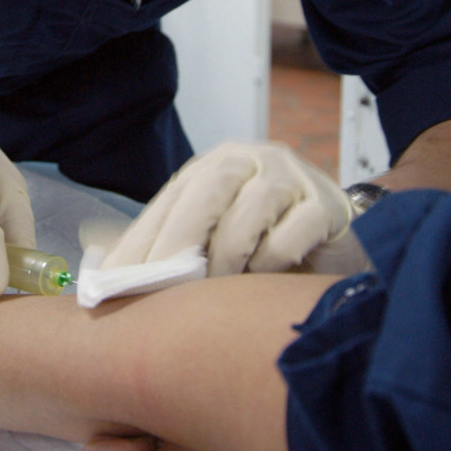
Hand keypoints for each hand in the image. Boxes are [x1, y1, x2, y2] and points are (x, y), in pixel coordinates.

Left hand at [101, 141, 368, 275]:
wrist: (342, 248)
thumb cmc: (267, 249)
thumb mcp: (217, 240)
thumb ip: (173, 250)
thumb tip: (108, 277)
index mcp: (218, 164)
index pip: (172, 198)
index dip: (143, 239)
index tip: (117, 281)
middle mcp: (254, 159)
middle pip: (208, 190)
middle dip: (179, 242)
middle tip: (161, 287)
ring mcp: (293, 176)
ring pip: (246, 216)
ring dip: (228, 262)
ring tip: (221, 291)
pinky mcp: (327, 204)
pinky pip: (288, 237)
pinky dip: (270, 264)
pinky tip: (269, 281)